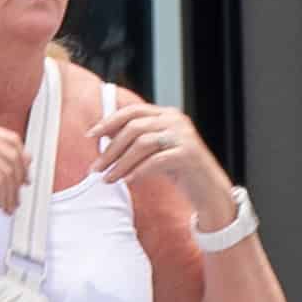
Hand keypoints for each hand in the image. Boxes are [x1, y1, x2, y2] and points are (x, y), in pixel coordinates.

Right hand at [0, 122, 28, 240]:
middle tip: (16, 197)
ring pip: (6, 171)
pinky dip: (2, 198)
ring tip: (6, 205)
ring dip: (10, 194)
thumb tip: (25, 159)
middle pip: (11, 155)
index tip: (25, 177)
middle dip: (18, 180)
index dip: (22, 160)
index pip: (10, 138)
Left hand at [91, 99, 237, 223]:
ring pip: (142, 143)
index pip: (132, 111)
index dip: (109, 121)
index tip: (91, 135)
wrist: (209, 190)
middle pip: (134, 127)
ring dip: (120, 163)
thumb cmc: (180, 171)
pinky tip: (128, 180)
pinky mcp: (188, 154)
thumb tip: (103, 136)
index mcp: (167, 114)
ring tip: (108, 178)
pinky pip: (155, 160)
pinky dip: (138, 171)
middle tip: (96, 167)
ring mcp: (184, 136)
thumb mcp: (156, 151)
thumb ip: (136, 140)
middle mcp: (176, 120)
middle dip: (111, 149)